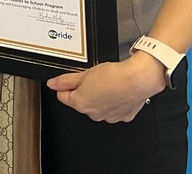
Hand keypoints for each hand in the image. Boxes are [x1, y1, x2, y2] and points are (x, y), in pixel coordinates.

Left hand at [46, 55, 164, 122]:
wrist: (138, 80)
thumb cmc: (114, 76)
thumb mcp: (84, 74)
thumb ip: (66, 80)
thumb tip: (53, 83)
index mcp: (81, 104)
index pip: (63, 96)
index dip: (64, 86)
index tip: (67, 81)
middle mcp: (94, 114)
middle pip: (81, 102)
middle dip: (83, 91)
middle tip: (91, 79)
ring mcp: (109, 117)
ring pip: (97, 106)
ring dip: (98, 96)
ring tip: (106, 83)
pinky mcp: (124, 116)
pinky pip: (113, 109)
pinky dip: (113, 101)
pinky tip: (116, 91)